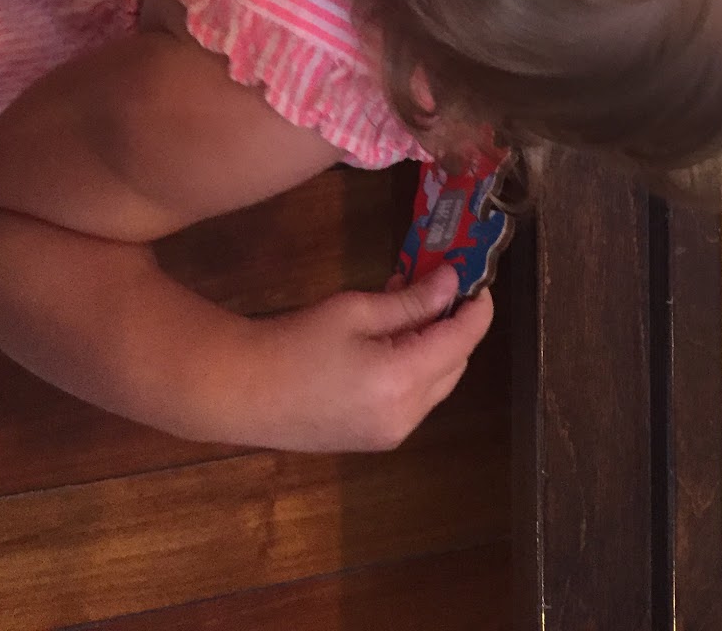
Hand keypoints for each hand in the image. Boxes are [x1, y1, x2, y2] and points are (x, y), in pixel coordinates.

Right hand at [248, 263, 492, 451]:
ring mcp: (391, 435)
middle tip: (437, 286)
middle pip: (455, 365)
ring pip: (437, 384)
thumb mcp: (355, 310)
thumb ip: (411, 301)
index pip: (462, 342)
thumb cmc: (296, 342)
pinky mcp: (375, 440)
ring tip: (407, 306)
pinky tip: (390, 341)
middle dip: (454, 326)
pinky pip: (414, 400)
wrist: (242, 392)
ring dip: (434, 347)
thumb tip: (452, 283)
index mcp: (402, 382)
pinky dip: (415, 368)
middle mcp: (405, 417)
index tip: (478, 280)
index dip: (477, 309)